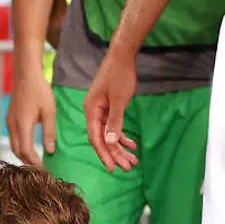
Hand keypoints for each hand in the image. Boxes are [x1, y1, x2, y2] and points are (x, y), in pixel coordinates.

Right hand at [6, 65, 55, 166]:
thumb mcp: (49, 112)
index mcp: (23, 126)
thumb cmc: (39, 90)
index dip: (34, 163)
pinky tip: (28, 147)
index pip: (26, 152)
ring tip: (34, 161)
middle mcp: (13, 127)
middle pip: (17, 152)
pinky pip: (13, 139)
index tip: (43, 170)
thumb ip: (49, 132)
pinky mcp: (9, 120)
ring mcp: (9, 123)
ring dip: (22, 155)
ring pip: (13, 146)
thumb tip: (50, 150)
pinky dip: (20, 147)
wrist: (25, 75)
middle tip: (39, 170)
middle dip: (27, 162)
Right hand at [83, 51, 138, 171]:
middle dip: (116, 154)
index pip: (95, 139)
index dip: (104, 154)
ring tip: (133, 160)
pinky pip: (113, 127)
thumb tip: (109, 142)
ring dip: (120, 148)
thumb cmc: (119, 75)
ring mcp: (100, 111)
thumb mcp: (119, 100)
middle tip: (128, 168)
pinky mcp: (108, 108)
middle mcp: (93, 113)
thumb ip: (114, 122)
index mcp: (91, 111)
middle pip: (103, 140)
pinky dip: (122, 136)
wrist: (122, 55)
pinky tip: (132, 144)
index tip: (113, 168)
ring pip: (109, 135)